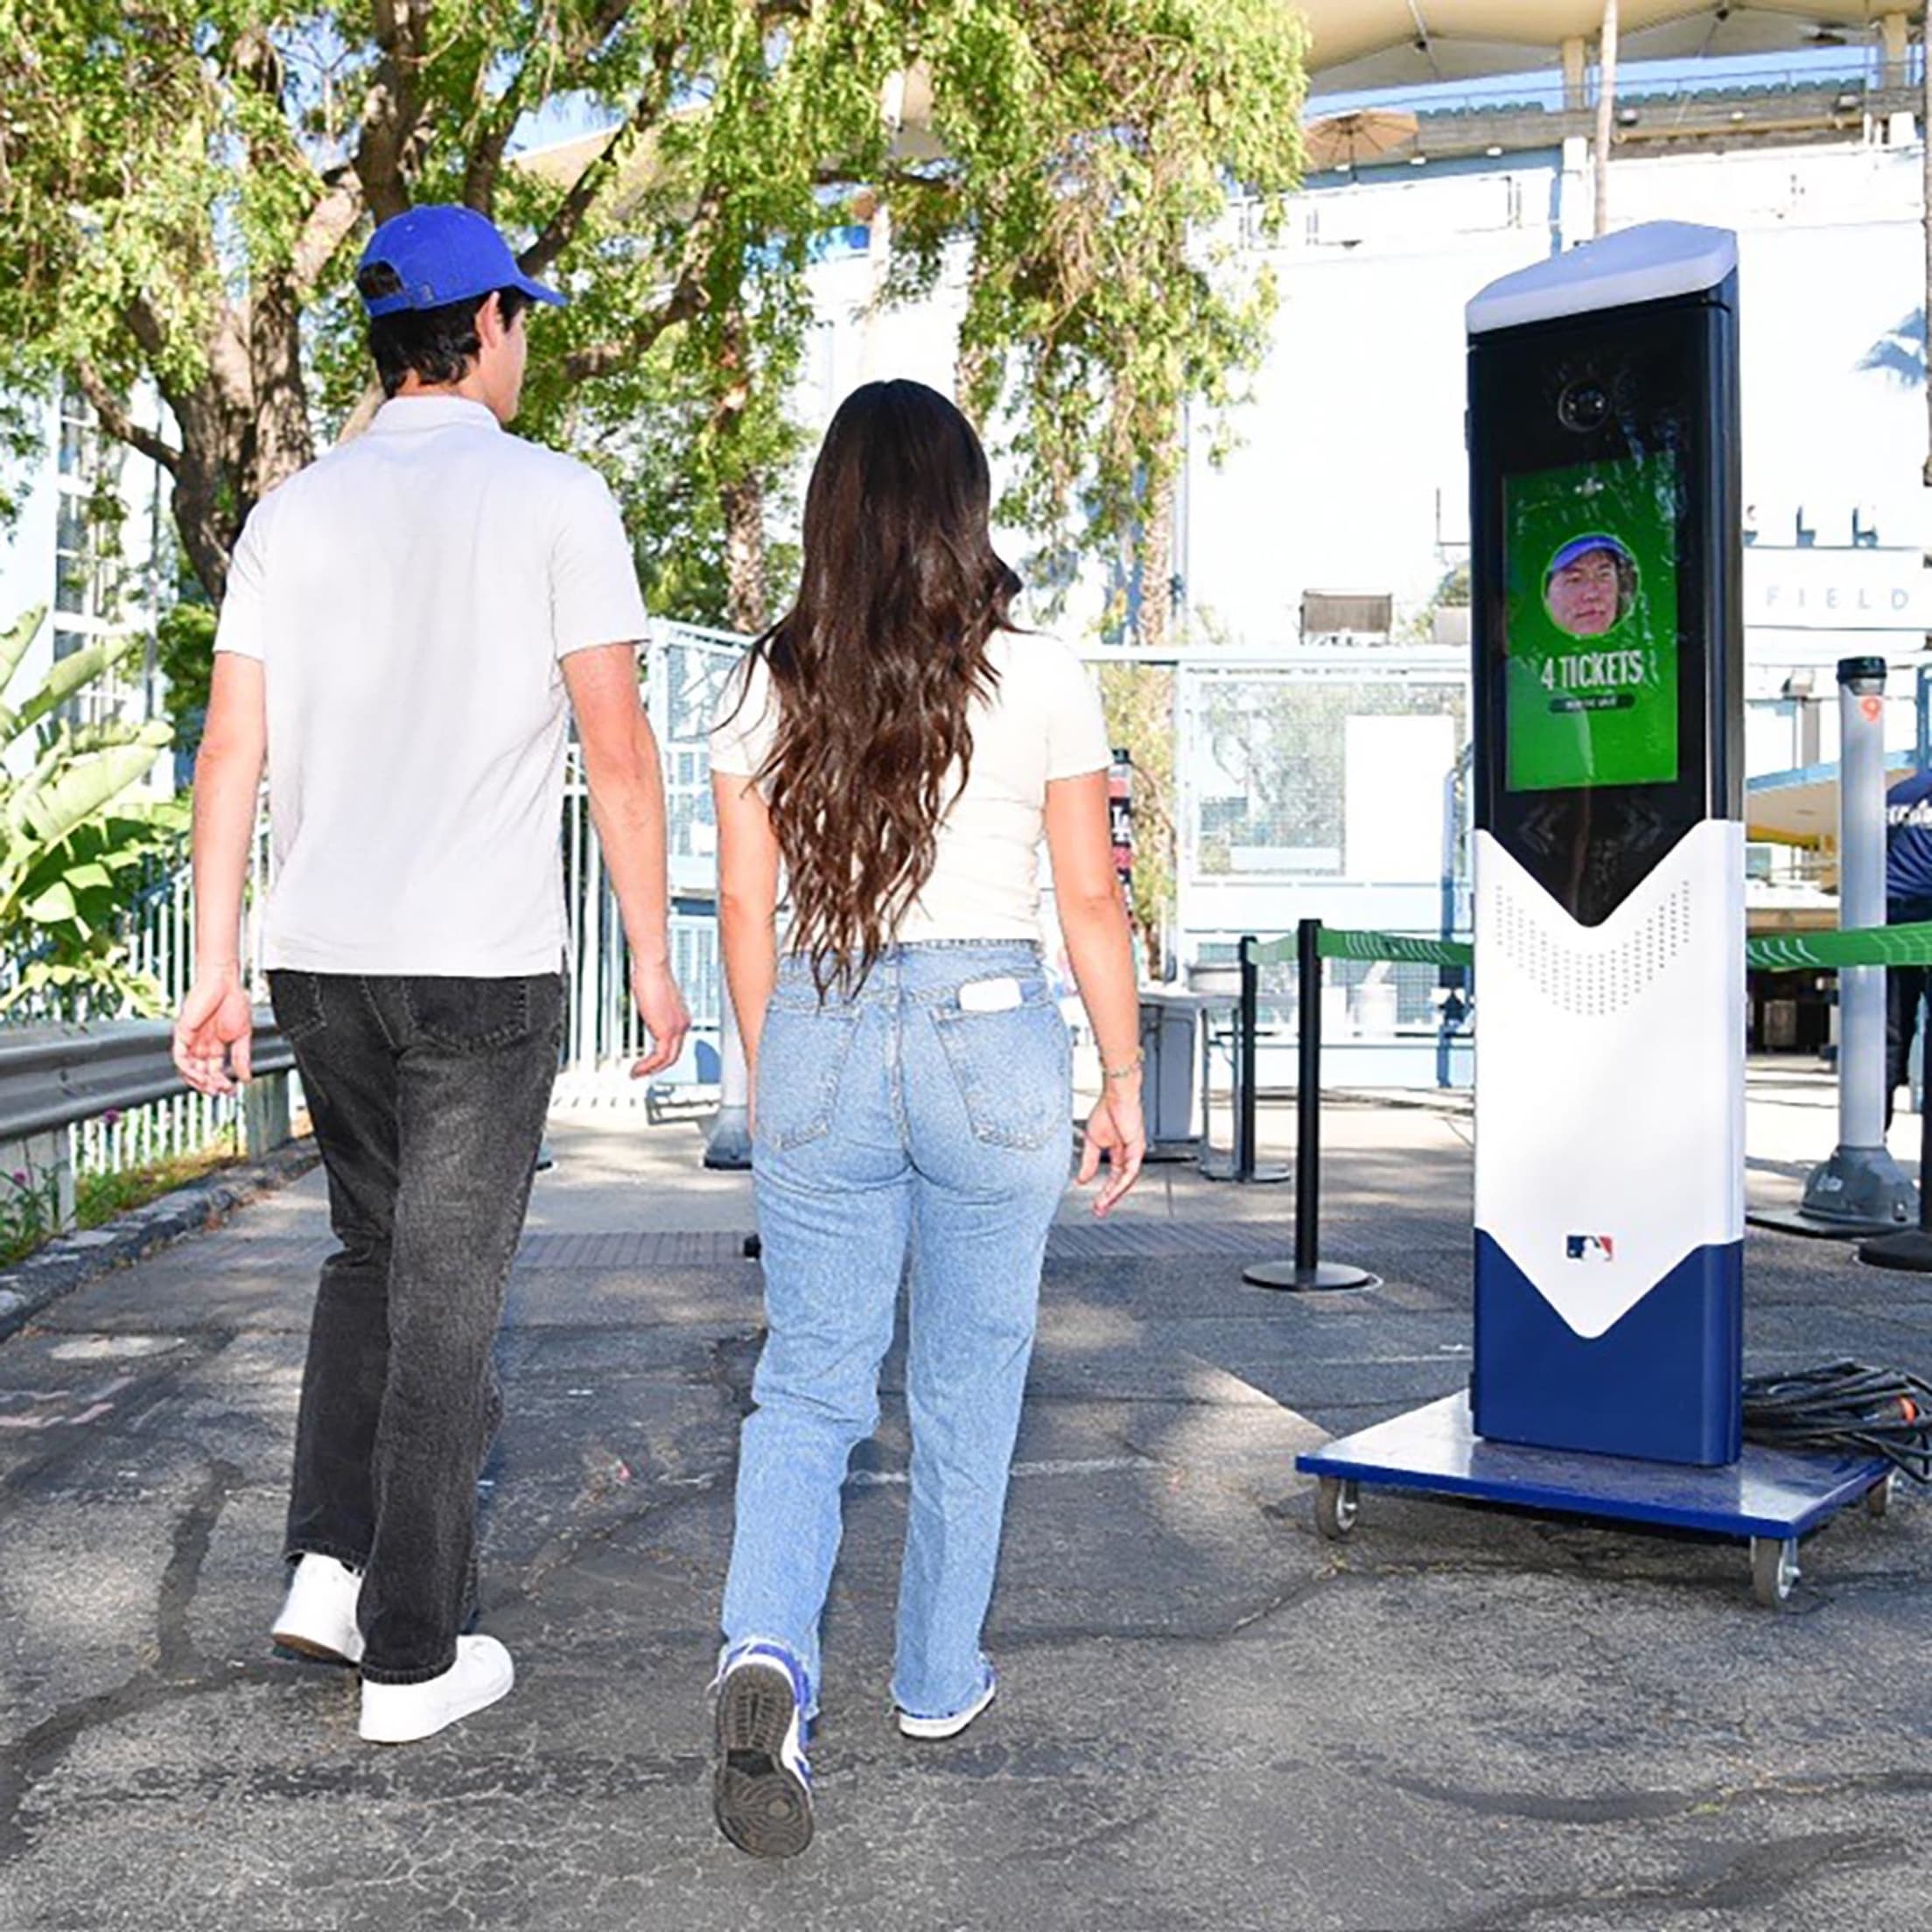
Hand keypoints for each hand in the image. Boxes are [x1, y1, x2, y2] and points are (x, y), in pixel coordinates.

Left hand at [173, 966, 253, 1095]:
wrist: (223, 983)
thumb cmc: (233, 1000)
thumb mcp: (244, 1034)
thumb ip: (243, 1057)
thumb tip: (246, 1076)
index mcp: (217, 1044)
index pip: (215, 1070)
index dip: (222, 1082)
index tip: (231, 1090)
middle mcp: (202, 1044)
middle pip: (201, 1073)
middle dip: (211, 1085)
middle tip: (221, 1091)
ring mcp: (192, 1040)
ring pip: (189, 1069)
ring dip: (199, 1081)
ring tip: (212, 1086)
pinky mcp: (183, 1034)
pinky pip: (180, 1058)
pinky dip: (189, 1069)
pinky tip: (200, 1075)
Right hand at [628, 957, 690, 1077]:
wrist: (653, 967)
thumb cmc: (651, 976)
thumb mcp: (653, 1000)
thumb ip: (654, 1012)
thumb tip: (648, 1016)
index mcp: (681, 1018)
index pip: (675, 1044)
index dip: (662, 1057)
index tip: (648, 1063)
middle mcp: (683, 1024)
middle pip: (674, 1054)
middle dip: (657, 1068)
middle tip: (642, 1074)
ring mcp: (677, 1028)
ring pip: (669, 1059)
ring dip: (651, 1070)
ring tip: (636, 1074)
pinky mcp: (667, 1030)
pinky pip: (660, 1056)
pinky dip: (648, 1066)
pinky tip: (637, 1069)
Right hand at [1077, 1082, 1145, 1216]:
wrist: (1115, 1096)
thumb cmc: (1107, 1110)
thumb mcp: (1092, 1142)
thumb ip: (1089, 1162)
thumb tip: (1082, 1179)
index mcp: (1119, 1152)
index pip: (1114, 1178)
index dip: (1105, 1192)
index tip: (1096, 1204)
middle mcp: (1128, 1155)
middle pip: (1121, 1183)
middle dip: (1109, 1199)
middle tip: (1099, 1211)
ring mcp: (1134, 1153)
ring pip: (1127, 1181)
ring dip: (1114, 1195)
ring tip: (1102, 1205)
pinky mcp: (1137, 1149)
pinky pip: (1130, 1172)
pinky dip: (1121, 1183)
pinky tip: (1112, 1192)